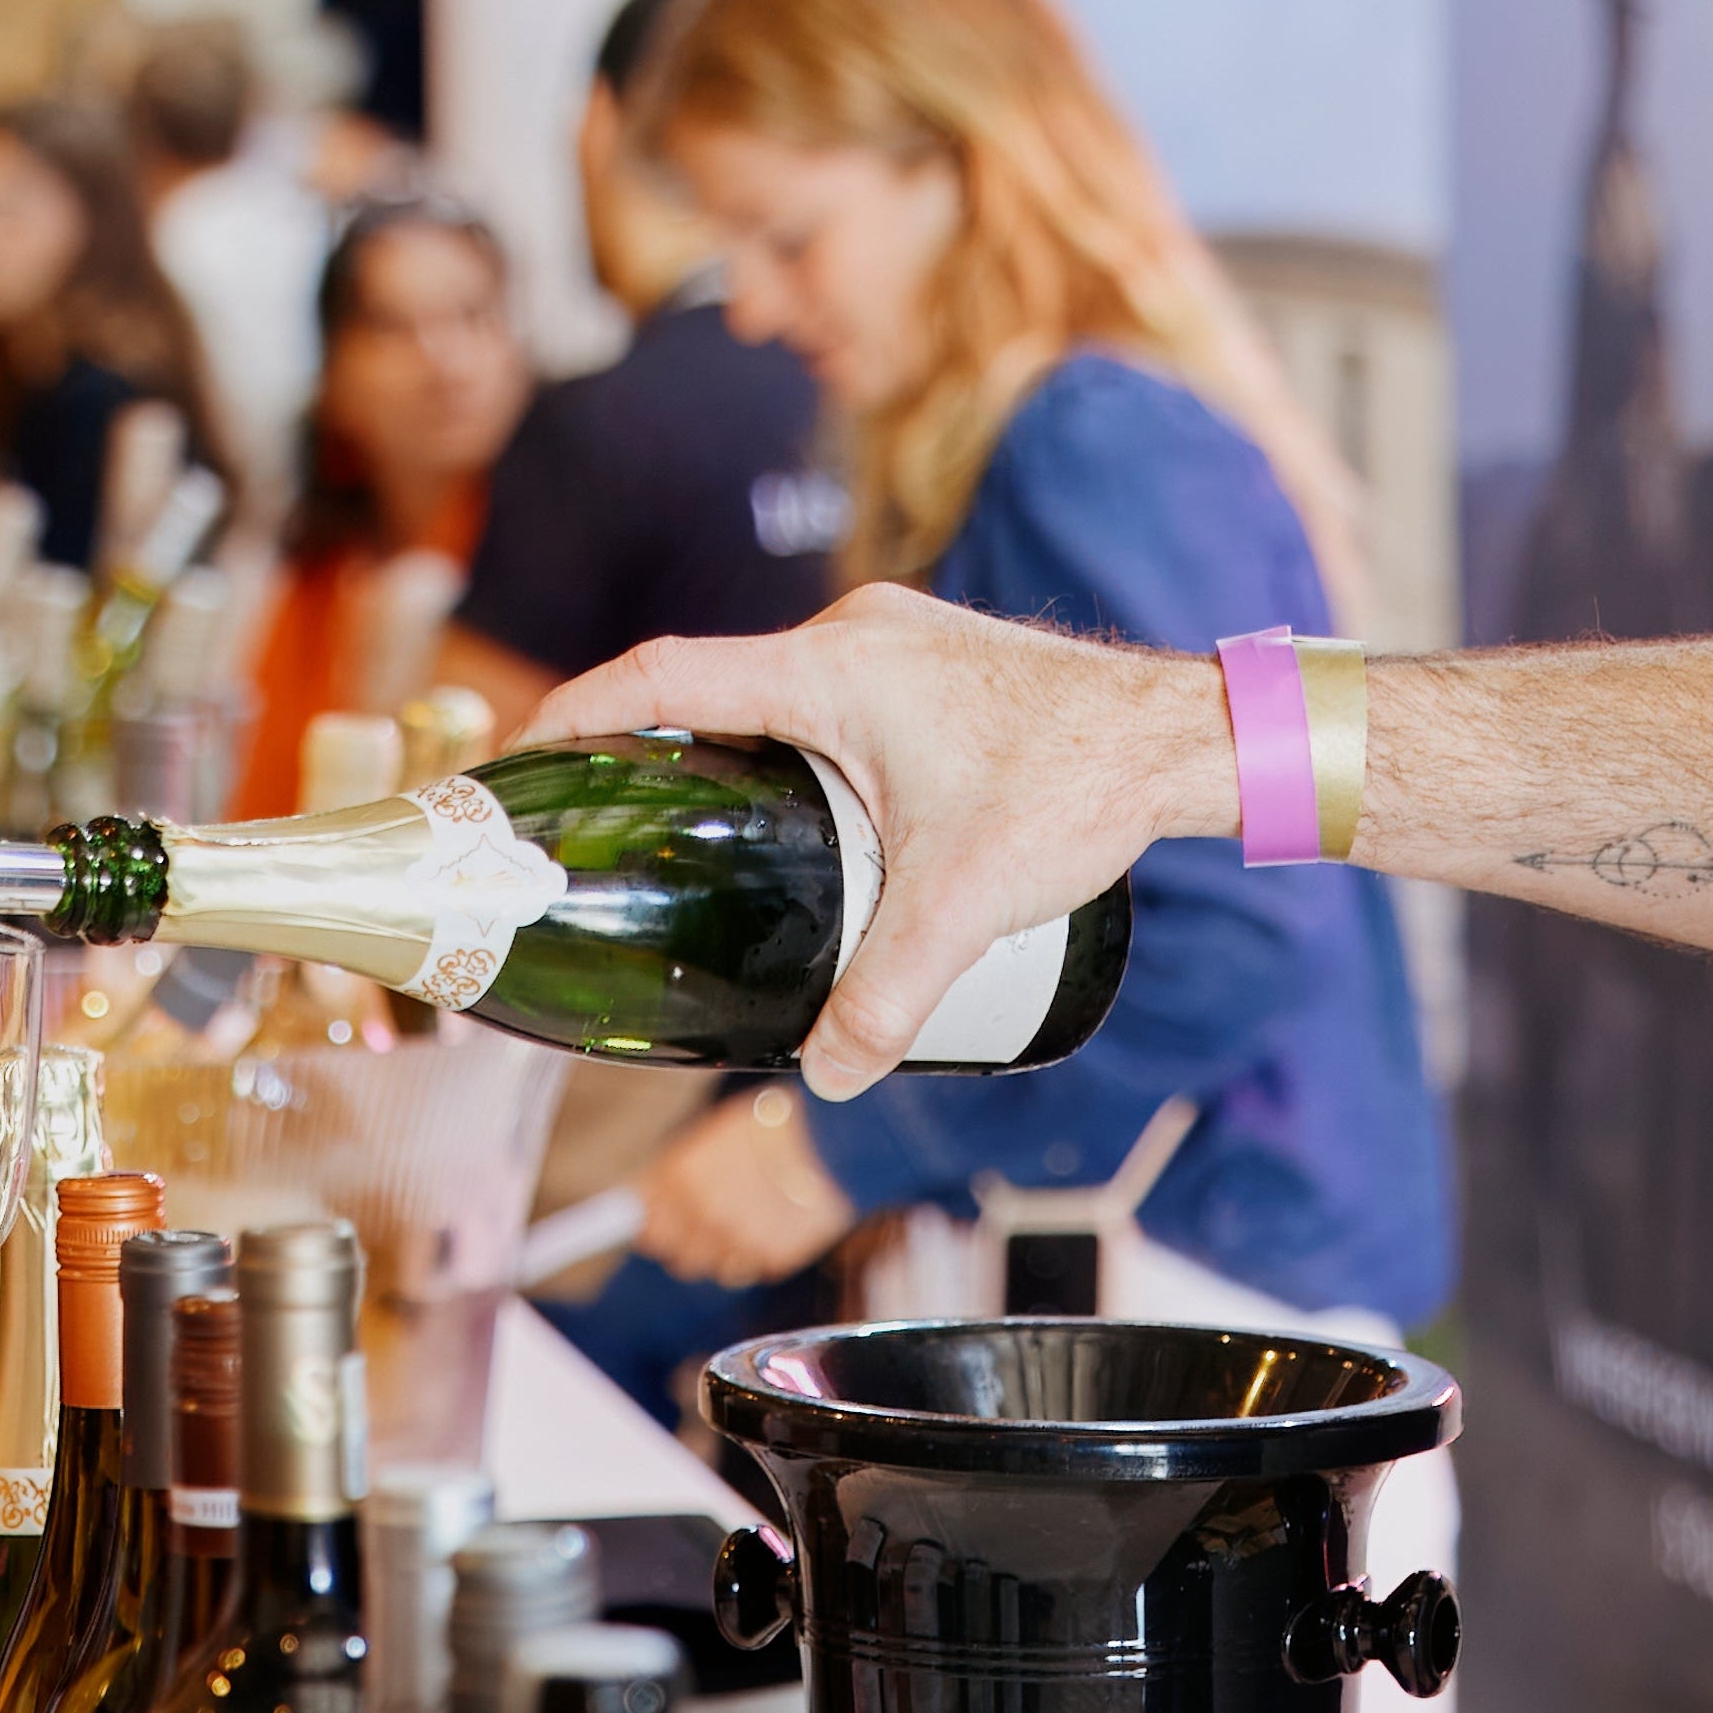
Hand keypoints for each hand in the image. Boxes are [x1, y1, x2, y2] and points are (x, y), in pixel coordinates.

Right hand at [520, 587, 1237, 1097]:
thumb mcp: (965, 904)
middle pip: (707, 685)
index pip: (664, 674)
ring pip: (768, 691)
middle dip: (645, 747)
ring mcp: (893, 643)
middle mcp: (853, 637)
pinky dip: (782, 741)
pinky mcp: (926, 664)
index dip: (579, 710)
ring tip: (689, 829)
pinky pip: (820, 694)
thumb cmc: (1080, 784)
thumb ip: (887, 995)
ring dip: (722, 748)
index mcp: (834, 672)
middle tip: (602, 819)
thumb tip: (825, 1074)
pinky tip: (794, 812)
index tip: (526, 753)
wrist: (1185, 736)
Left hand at [635, 1087, 855, 1287]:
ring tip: (754, 1214)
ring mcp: (737, 1239)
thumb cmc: (776, 1125)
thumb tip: (639, 1200)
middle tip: (717, 1215)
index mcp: (678, 1176)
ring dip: (729, 1249)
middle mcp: (702, 1213)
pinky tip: (778, 1221)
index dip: (653, 1225)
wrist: (838, 1137)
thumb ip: (674, 1170)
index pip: (644, 1225)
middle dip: (693, 1240)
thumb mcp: (714, 1131)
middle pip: (679, 1256)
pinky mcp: (772, 1258)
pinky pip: (755, 1267)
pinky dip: (763, 1251)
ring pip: (718, 1267)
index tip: (658, 1224)